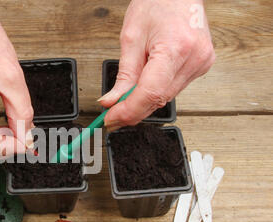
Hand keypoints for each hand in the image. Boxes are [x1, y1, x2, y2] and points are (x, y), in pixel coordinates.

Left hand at [99, 0, 214, 129]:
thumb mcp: (131, 38)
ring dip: (143, 102)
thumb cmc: (157, 3)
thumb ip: (123, 75)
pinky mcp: (202, 65)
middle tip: (112, 115)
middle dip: (133, 110)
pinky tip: (145, 87)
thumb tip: (111, 101)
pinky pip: (174, 88)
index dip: (128, 111)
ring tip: (124, 100)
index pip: (150, 93)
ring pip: (166, 97)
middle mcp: (194, 59)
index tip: (111, 119)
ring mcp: (201, 63)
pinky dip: (156, 92)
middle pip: (158, 99)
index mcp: (175, 48)